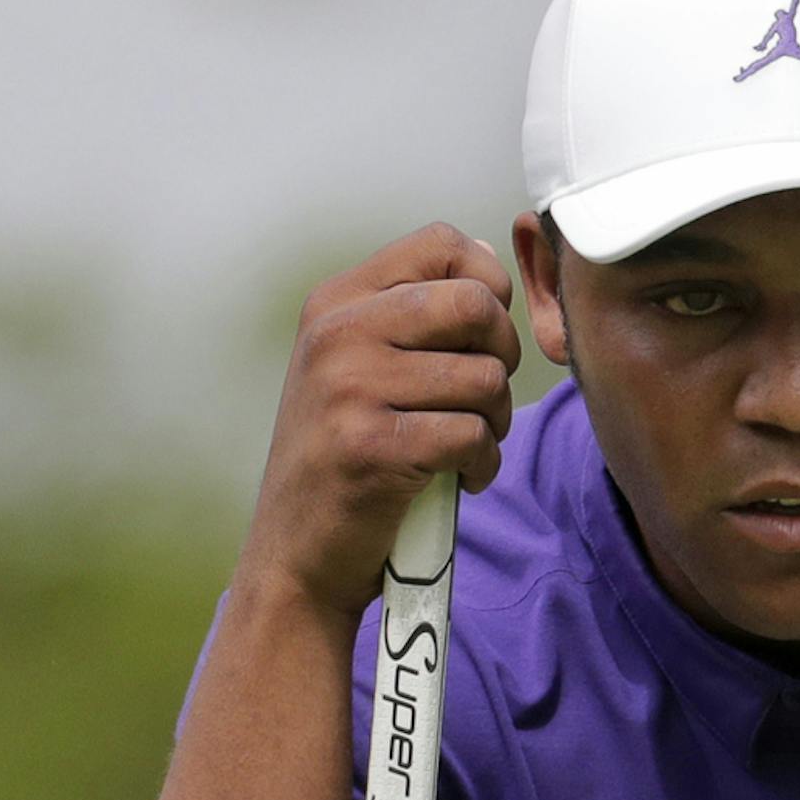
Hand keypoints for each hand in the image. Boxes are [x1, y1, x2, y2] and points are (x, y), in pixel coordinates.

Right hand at [237, 222, 521, 621]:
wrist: (296, 555)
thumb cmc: (343, 462)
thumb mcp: (353, 371)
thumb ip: (408, 318)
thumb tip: (488, 266)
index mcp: (336, 303)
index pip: (440, 244)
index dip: (488, 283)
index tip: (483, 335)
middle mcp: (338, 335)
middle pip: (474, 304)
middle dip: (503, 355)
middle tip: (484, 396)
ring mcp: (350, 389)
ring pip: (483, 377)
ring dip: (496, 422)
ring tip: (469, 446)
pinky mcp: (372, 449)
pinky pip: (472, 435)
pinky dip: (484, 464)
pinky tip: (462, 480)